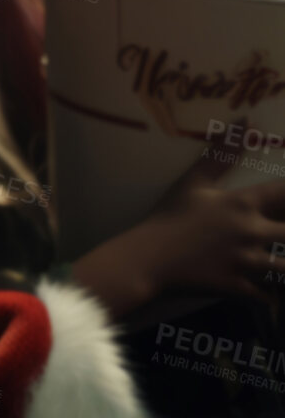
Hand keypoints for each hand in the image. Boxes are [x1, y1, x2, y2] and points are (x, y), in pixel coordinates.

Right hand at [73, 148, 284, 315]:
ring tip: (279, 260)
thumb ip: (222, 153)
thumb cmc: (168, 215)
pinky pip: (266, 295)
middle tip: (282, 230)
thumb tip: (247, 121)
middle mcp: (251, 231)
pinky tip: (270, 292)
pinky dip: (270, 295)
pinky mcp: (237, 286)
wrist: (146, 257)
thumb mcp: (194, 182)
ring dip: (284, 264)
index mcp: (243, 204)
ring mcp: (246, 262)